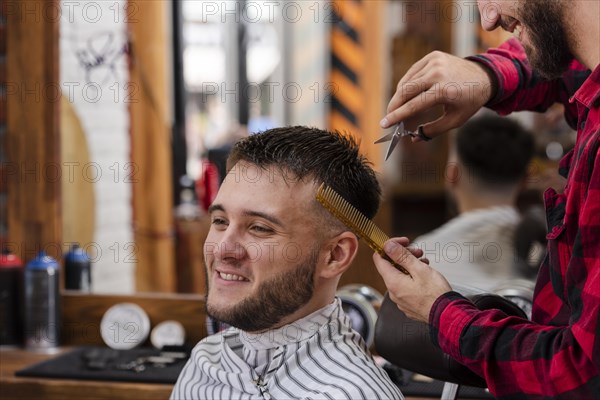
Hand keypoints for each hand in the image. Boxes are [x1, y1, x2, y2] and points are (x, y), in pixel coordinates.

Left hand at [373, 238, 451, 322]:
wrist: (448, 315)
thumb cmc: (436, 294)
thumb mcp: (419, 269)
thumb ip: (401, 256)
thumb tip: (388, 246)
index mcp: (393, 282)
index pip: (379, 259)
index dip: (389, 247)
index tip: (401, 243)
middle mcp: (393, 292)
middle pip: (391, 267)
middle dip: (403, 256)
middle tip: (418, 252)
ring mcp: (401, 300)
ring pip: (400, 276)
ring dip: (410, 265)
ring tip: (424, 262)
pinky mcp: (409, 304)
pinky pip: (406, 286)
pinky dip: (413, 277)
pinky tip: (425, 274)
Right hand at [380, 51, 494, 140]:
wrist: (485, 76)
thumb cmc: (469, 101)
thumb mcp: (455, 120)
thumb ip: (433, 130)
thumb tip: (413, 138)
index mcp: (445, 90)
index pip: (413, 105)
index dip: (397, 116)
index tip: (384, 124)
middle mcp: (438, 73)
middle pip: (405, 91)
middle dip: (394, 106)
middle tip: (388, 117)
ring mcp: (435, 62)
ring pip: (407, 82)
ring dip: (399, 96)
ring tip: (397, 109)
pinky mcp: (432, 56)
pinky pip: (412, 73)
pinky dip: (406, 84)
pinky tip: (405, 94)